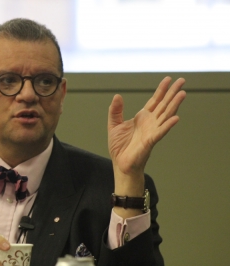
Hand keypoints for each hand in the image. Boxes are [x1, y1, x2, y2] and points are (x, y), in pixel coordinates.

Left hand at [108, 77, 185, 197]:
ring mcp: (152, 131)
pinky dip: (167, 125)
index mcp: (142, 117)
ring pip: (165, 115)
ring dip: (174, 105)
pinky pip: (160, 132)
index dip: (161, 90)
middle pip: (164, 104)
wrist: (120, 164)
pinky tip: (175, 118)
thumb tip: (117, 96)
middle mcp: (150, 122)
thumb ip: (115, 111)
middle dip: (172, 92)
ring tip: (182, 94)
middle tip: (182, 80)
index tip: (169, 79)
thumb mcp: (114, 125)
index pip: (155, 101)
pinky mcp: (150, 141)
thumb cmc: (119, 146)